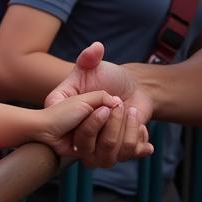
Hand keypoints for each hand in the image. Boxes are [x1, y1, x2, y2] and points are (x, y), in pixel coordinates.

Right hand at [45, 43, 154, 168]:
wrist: (132, 88)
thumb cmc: (108, 76)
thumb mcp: (95, 65)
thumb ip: (89, 57)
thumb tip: (96, 47)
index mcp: (64, 113)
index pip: (63, 126)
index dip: (87, 116)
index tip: (108, 99)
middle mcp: (76, 136)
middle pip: (86, 144)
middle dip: (110, 121)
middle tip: (119, 102)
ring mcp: (95, 149)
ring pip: (108, 152)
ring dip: (125, 127)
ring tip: (129, 110)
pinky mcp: (115, 154)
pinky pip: (126, 153)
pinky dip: (137, 135)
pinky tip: (139, 123)